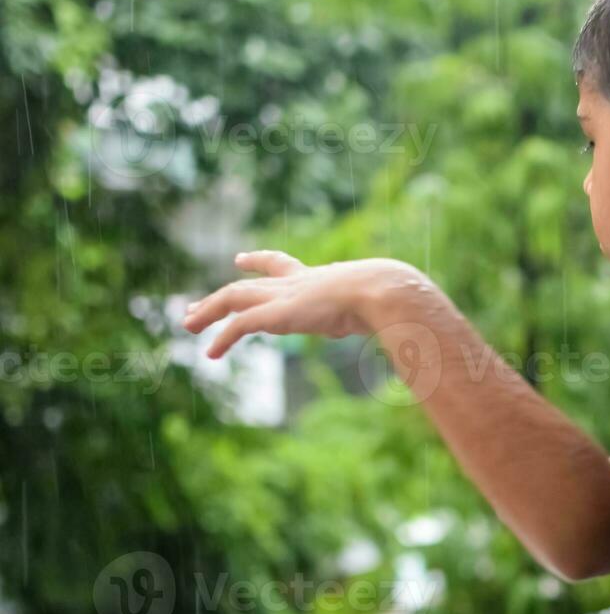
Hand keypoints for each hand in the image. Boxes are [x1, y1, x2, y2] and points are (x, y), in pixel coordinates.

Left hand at [182, 250, 424, 357]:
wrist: (382, 291)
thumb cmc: (390, 299)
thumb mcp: (383, 310)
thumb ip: (387, 321)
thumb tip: (417, 335)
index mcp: (317, 279)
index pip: (282, 265)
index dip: (261, 263)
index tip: (242, 259)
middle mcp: (294, 284)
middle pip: (248, 284)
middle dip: (222, 292)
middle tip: (198, 303)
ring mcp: (283, 297)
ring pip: (232, 299)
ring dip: (208, 311)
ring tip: (186, 324)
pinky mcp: (276, 314)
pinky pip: (240, 326)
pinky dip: (223, 338)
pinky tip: (210, 354)